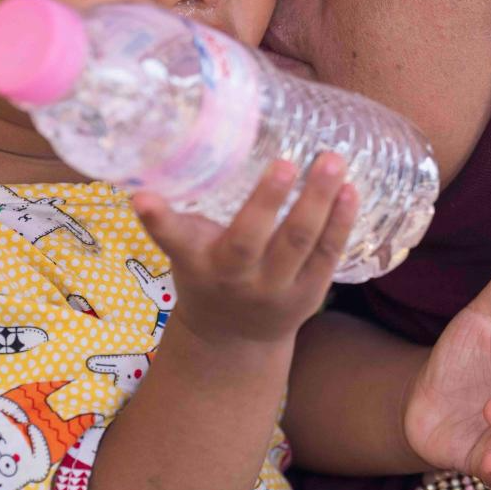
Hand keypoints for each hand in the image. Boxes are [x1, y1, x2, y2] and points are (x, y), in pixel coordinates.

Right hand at [132, 154, 358, 345]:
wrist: (232, 341)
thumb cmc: (207, 275)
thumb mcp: (187, 250)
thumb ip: (185, 214)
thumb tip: (184, 148)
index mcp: (195, 262)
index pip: (173, 239)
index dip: (157, 219)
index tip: (140, 196)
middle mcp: (233, 278)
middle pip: (249, 240)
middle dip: (267, 201)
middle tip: (285, 161)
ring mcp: (274, 289)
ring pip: (298, 244)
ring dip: (318, 201)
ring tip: (331, 161)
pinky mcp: (309, 294)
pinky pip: (328, 255)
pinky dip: (341, 221)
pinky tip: (350, 190)